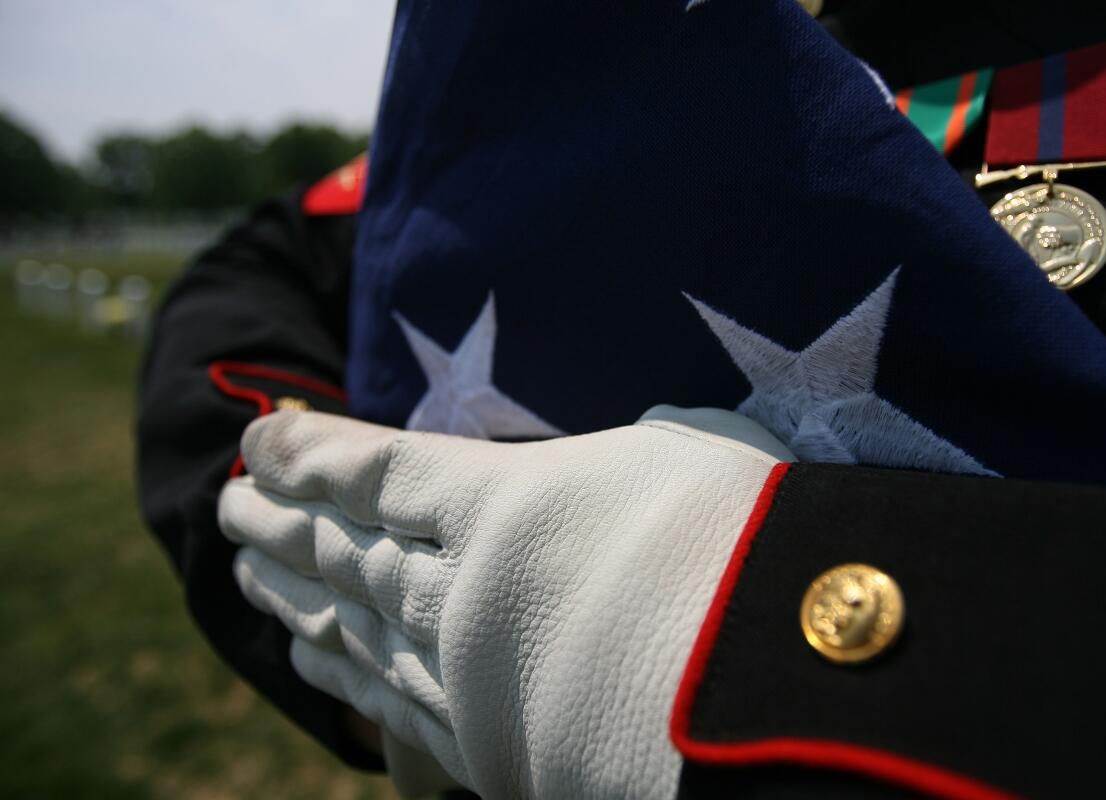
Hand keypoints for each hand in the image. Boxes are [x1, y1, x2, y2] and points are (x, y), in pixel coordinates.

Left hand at [218, 406, 791, 797]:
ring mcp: (464, 672)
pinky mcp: (483, 746)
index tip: (256, 442)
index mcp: (504, 503)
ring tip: (244, 574)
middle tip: (229, 507)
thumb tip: (626, 449)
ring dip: (292, 596)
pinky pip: (388, 701)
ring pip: (353, 624)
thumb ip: (623, 449)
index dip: (311, 455)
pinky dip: (340, 676)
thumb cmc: (746, 551)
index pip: (379, 471)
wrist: (770, 700)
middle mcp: (462, 587)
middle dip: (282, 524)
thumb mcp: (689, 456)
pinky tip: (306, 660)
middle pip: (347, 550)